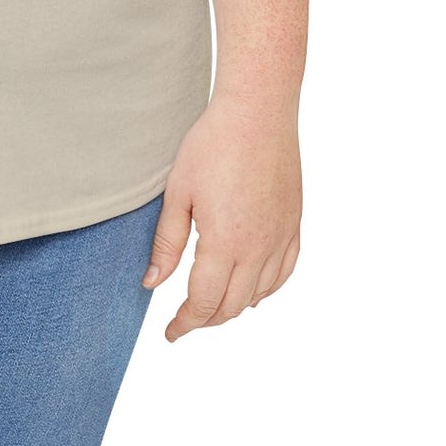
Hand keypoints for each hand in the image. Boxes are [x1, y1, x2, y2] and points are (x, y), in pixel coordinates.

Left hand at [141, 94, 301, 341]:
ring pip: (260, 293)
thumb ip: (166, 243)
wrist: (258, 112)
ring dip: (235, 307)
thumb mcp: (178, 193)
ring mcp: (280, 237)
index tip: (171, 332)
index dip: (185, 323)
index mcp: (225, 243)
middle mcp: (258, 248)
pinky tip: (252, 288)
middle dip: (207, 319)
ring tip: (212, 305)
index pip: (204, 302)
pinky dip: (267, 288)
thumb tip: (152, 284)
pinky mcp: (294, 223)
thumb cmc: (212, 145)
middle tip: (185, 320)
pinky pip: (285, 271)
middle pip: (232, 305)